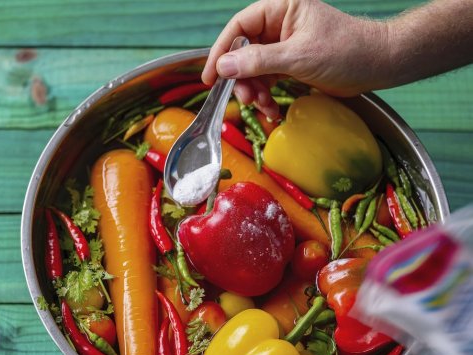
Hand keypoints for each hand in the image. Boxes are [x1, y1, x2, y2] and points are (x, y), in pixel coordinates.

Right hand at [202, 0, 389, 116]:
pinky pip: (267, 80)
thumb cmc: (346, 50)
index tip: (211, 76)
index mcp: (280, 9)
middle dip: (242, 78)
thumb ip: (258, 61)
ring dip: (254, 91)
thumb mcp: (298, 56)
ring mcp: (284, 46)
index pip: (240, 27)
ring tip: (263, 106)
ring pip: (253, 70)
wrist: (378, 65)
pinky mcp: (290, 64)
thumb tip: (223, 66)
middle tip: (246, 98)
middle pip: (243, 52)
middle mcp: (279, 25)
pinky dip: (266, 96)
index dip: (222, 51)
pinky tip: (271, 109)